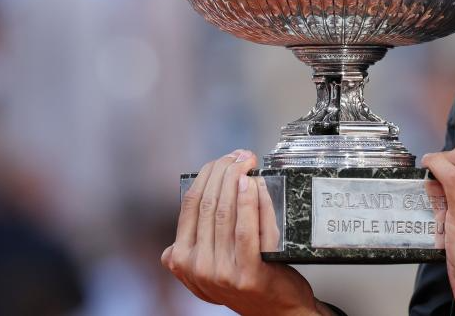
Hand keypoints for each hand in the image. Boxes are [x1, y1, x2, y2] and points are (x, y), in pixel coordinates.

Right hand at [161, 150, 327, 315]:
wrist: (273, 309)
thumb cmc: (244, 277)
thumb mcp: (209, 258)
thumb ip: (198, 234)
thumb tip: (205, 187)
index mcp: (181, 258)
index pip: (190, 204)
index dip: (207, 174)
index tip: (223, 158)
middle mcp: (196, 267)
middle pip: (207, 204)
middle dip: (224, 171)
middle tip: (239, 155)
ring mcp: (221, 272)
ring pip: (225, 213)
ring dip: (237, 179)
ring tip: (247, 163)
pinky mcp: (247, 274)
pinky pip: (247, 230)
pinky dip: (250, 202)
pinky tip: (253, 185)